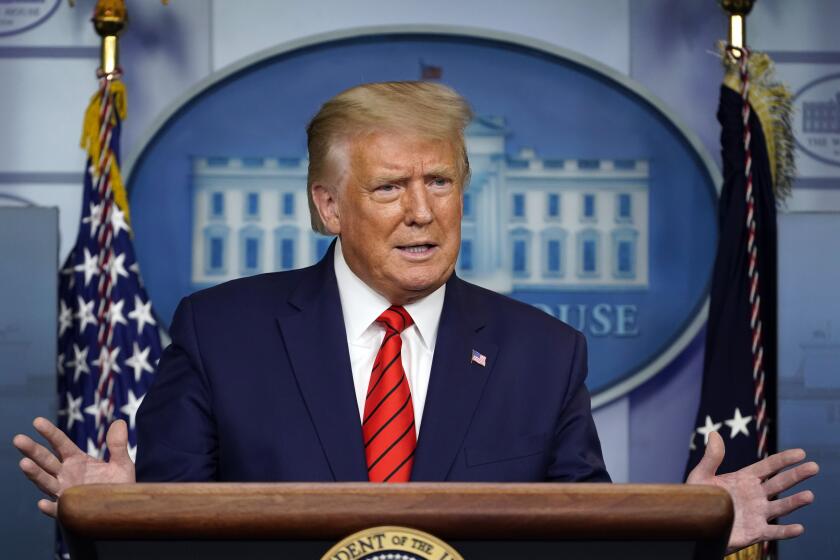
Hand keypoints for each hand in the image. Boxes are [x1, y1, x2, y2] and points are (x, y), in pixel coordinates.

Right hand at [12, 417, 135, 517]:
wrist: (123, 510)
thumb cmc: (119, 486)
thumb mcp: (121, 464)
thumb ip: (118, 445)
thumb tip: (120, 422)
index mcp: (76, 461)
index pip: (60, 444)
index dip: (50, 433)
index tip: (37, 421)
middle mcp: (66, 475)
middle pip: (46, 461)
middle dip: (32, 450)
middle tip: (18, 439)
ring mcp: (65, 493)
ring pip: (46, 482)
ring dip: (35, 474)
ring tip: (24, 463)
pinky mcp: (70, 511)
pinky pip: (58, 510)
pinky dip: (50, 507)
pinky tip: (43, 503)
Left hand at [687, 431, 817, 553]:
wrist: (695, 524)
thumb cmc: (697, 499)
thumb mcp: (701, 476)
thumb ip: (711, 458)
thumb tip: (714, 433)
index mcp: (745, 479)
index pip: (769, 467)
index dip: (784, 460)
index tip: (800, 453)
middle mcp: (755, 495)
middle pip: (780, 483)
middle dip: (796, 475)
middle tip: (814, 467)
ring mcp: (757, 513)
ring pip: (781, 507)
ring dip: (795, 502)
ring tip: (809, 495)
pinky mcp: (755, 532)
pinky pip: (774, 532)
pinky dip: (786, 532)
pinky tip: (799, 528)